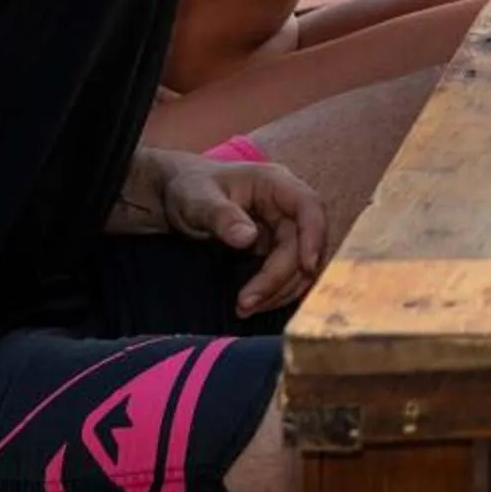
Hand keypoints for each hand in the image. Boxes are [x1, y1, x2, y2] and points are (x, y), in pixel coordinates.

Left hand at [116, 148, 329, 315]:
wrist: (177, 196)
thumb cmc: (188, 189)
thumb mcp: (197, 200)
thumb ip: (221, 217)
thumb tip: (248, 238)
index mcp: (275, 183)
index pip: (309, 206)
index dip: (314, 235)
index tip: (306, 266)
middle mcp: (285, 205)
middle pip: (302, 243)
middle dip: (281, 276)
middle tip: (247, 303)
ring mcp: (282, 227)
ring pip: (298, 262)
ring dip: (279, 289)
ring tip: (245, 308)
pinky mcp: (274, 247)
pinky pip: (285, 271)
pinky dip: (274, 290)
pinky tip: (253, 303)